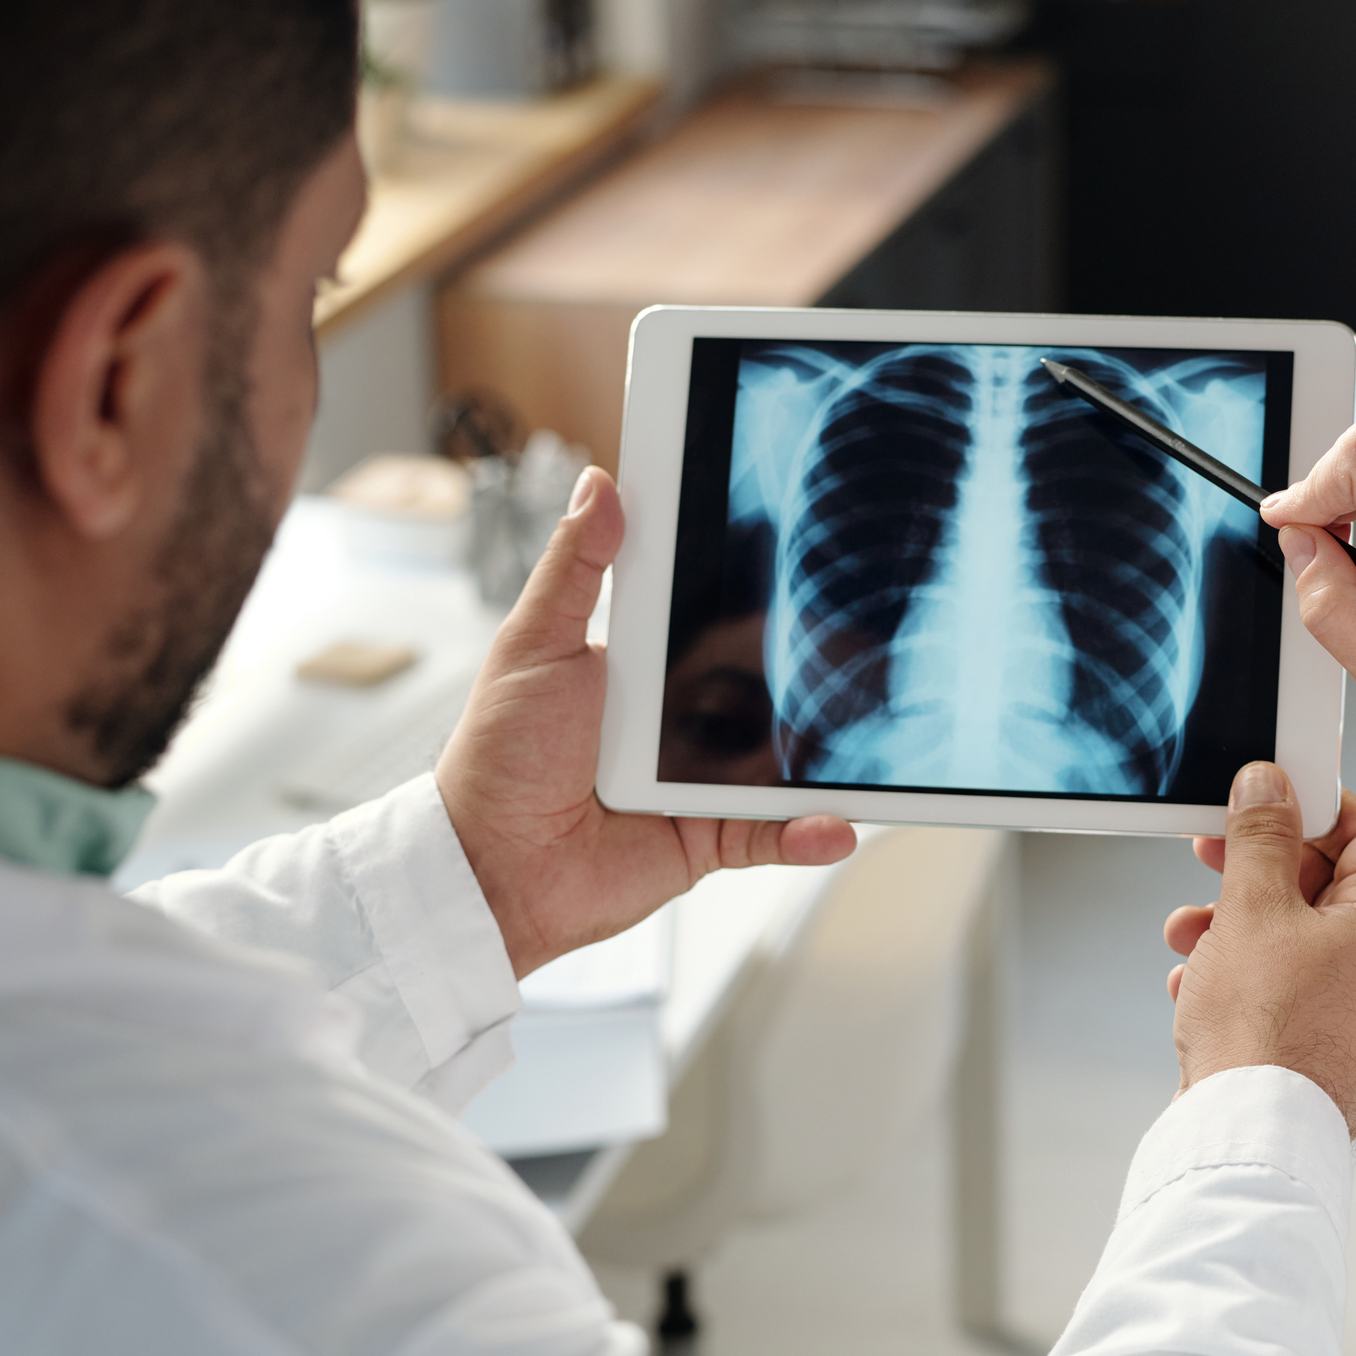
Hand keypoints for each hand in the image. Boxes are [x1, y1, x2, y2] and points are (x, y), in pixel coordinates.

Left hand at [436, 467, 855, 979]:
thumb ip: (575, 568)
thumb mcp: (532, 646)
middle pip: (758, 689)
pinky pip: (768, 834)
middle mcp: (673, 724)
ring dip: (822, 755)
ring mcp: (694, 782)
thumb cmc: (494, 759)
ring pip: (777, 761)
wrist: (486, 869)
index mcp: (640, 668)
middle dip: (807, 673)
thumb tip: (601, 486)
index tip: (802, 566)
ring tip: (869, 736)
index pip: (709, 623)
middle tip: (862, 648)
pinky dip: (805, 832)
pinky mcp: (704, 839)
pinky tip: (835, 821)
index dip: (752, 598)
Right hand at [1164, 763, 1355, 1136]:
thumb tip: (1270, 786)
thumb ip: (1261, 837)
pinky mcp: (1332, 1057)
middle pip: (1330, 891)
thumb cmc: (1263, 1032)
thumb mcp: (1252, 907)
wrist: (1251, 1140)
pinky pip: (1293, 995)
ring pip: (1302, 946)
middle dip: (1259, 871)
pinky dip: (1247, 979)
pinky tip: (1199, 986)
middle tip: (1213, 856)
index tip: (1270, 799)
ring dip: (1239, 927)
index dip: (1319, 808)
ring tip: (1191, 934)